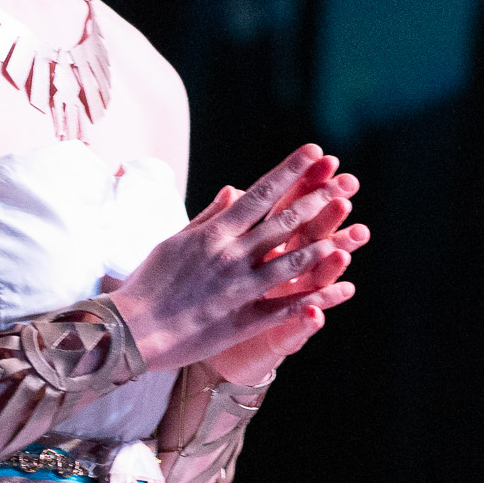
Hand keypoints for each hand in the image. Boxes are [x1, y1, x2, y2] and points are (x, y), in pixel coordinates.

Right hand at [98, 143, 368, 375]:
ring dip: (325, 244)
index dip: (290, 172)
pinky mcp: (244, 320)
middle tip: (345, 183)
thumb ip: (210, 216)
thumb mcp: (175, 241)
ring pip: (293, 262)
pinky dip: (317, 298)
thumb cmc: (148, 284)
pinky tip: (342, 289)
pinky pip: (288, 307)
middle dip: (318, 200)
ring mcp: (240, 288)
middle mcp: (231, 255)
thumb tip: (235, 190)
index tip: (315, 152)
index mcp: (214, 233)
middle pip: (283, 222)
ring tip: (352, 230)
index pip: (259, 193)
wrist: (131, 330)